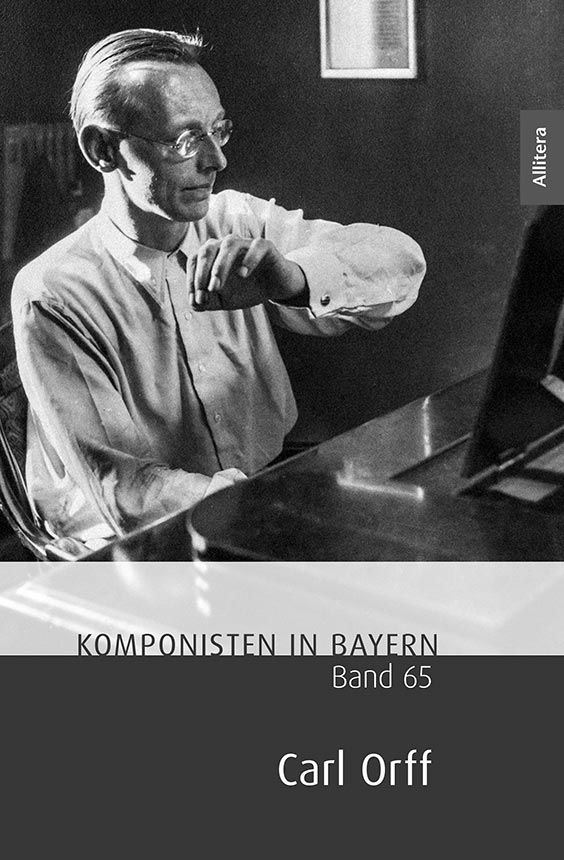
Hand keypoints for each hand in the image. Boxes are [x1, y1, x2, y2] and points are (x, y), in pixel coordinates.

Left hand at [187, 235, 306, 310]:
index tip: (197, 300)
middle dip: (203, 272)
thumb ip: (207, 300)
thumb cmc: (246, 289)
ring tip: (218, 286)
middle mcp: (226, 245)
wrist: (275, 288)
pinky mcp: (265, 246)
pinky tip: (243, 274)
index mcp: (213, 255)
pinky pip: (256, 246)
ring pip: (229, 245)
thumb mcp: (223, 300)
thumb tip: (193, 303)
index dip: (192, 279)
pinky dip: (249, 258)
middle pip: (207, 249)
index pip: (195, 260)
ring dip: (220, 266)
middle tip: (206, 292)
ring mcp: (246, 243)